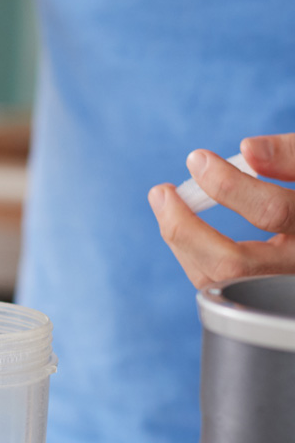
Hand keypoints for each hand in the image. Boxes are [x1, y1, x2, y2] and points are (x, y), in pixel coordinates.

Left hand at [148, 133, 294, 287]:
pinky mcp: (263, 292)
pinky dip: (194, 253)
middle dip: (186, 228)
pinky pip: (219, 283)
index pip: (274, 211)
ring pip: (219, 281)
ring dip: (181, 241)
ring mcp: (280, 284)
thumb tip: (247, 150)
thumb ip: (292, 155)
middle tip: (162, 191)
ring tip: (166, 202)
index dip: (230, 186)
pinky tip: (186, 225)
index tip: (198, 159)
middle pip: (234, 264)